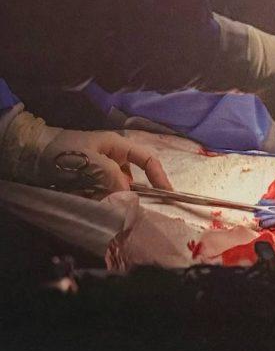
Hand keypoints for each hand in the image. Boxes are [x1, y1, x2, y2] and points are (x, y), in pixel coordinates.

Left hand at [39, 128, 172, 196]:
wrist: (31, 154)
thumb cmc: (63, 151)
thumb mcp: (91, 160)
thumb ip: (113, 176)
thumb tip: (128, 192)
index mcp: (117, 145)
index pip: (147, 158)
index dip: (160, 175)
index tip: (167, 194)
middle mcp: (113, 158)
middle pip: (134, 177)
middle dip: (131, 192)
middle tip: (125, 204)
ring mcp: (102, 170)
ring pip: (118, 188)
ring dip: (113, 197)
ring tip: (100, 201)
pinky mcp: (91, 182)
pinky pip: (104, 194)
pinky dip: (101, 200)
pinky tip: (92, 201)